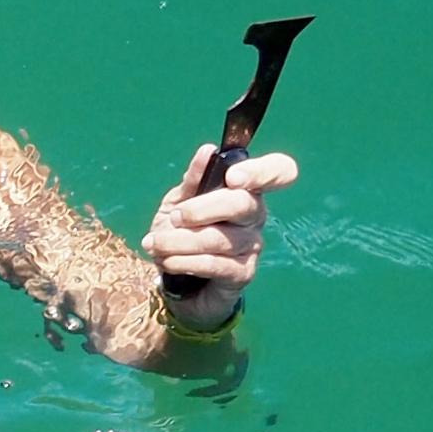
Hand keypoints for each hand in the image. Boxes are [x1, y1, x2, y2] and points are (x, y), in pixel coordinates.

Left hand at [141, 144, 298, 325]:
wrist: (177, 280)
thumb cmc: (183, 233)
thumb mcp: (179, 202)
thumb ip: (193, 180)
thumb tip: (208, 150)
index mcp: (246, 190)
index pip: (278, 171)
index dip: (261, 171)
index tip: (231, 177)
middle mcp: (255, 216)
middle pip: (242, 203)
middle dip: (202, 209)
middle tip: (174, 217)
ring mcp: (252, 246)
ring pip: (221, 238)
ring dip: (180, 240)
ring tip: (154, 243)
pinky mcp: (242, 274)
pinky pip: (215, 264)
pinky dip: (186, 261)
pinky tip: (166, 261)